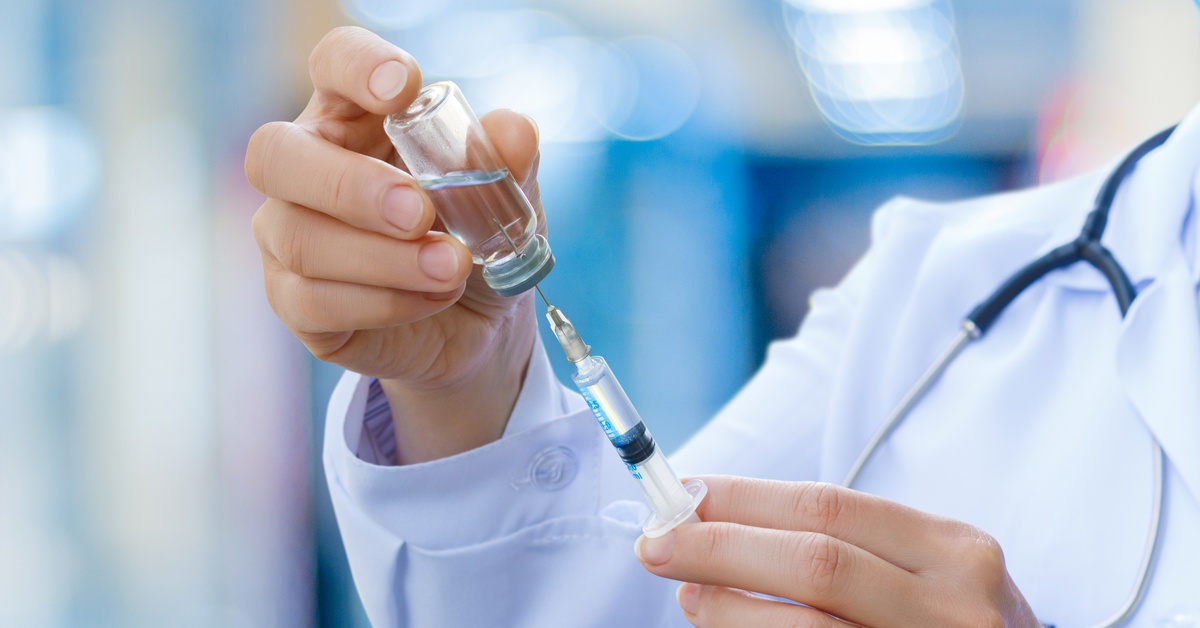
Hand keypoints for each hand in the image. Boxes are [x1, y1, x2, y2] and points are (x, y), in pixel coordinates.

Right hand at [245, 27, 543, 462]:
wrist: (478, 322)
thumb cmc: (475, 235)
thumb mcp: (506, 196)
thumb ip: (509, 161)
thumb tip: (514, 132)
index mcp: (355, 115)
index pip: (333, 63)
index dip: (357, 66)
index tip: (403, 88)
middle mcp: (304, 167)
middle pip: (275, 155)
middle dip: (350, 186)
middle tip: (420, 213)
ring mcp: (287, 235)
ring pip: (300, 239)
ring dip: (386, 258)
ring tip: (453, 267)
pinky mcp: (293, 302)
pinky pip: (315, 302)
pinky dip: (385, 302)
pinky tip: (433, 298)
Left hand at [635, 477, 1038, 626]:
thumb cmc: (950, 621)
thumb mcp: (926, 570)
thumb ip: (842, 543)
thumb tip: (713, 519)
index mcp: (955, 552)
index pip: (831, 508)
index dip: (745, 498)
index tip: (683, 494)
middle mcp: (955, 607)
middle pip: (816, 564)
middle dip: (721, 547)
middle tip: (656, 543)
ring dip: (728, 609)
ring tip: (687, 594)